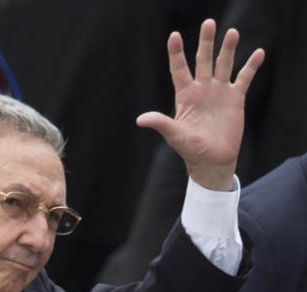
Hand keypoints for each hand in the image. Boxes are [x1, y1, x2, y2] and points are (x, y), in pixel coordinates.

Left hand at [136, 19, 264, 190]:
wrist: (212, 160)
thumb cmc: (190, 149)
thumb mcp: (174, 135)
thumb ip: (160, 123)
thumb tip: (140, 119)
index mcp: (185, 95)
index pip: (179, 69)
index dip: (176, 53)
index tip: (174, 36)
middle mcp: (202, 89)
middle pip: (203, 60)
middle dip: (206, 42)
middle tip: (209, 23)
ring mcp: (219, 92)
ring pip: (223, 65)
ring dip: (228, 49)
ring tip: (232, 32)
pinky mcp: (235, 99)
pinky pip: (244, 79)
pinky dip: (250, 66)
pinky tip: (257, 53)